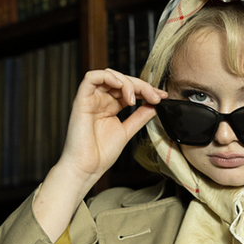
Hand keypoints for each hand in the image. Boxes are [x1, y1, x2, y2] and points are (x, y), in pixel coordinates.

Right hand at [35, 70, 166, 240]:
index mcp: (111, 106)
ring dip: (126, 82)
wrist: (87, 168)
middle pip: (122, 80)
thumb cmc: (101, 154)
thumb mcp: (127, 132)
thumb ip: (139, 117)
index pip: (130, 89)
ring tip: (135, 98)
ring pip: (109, 75)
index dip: (146, 90)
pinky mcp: (82, 100)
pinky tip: (120, 86)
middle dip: (141, 85)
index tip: (161, 97)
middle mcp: (101, 100)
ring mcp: (91, 99)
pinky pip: (91, 78)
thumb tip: (154, 105)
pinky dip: (107, 77)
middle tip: (154, 96)